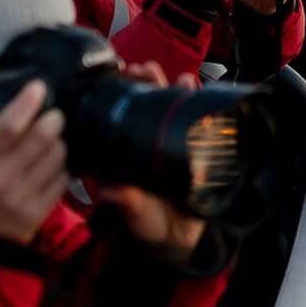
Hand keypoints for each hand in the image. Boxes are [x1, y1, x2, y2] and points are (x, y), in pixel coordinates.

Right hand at [0, 81, 67, 244]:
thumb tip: (17, 110)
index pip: (8, 125)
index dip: (27, 102)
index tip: (38, 88)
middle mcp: (2, 178)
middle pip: (42, 136)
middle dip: (53, 120)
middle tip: (53, 117)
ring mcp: (23, 198)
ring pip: (57, 156)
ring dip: (58, 144)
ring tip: (51, 144)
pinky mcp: (39, 214)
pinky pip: (62, 180)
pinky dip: (60, 169)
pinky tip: (51, 168)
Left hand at [97, 62, 204, 260]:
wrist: (178, 236)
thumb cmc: (147, 218)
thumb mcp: (132, 208)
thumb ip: (123, 197)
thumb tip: (106, 188)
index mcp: (128, 146)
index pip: (123, 111)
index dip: (120, 92)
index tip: (118, 76)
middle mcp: (148, 137)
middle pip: (147, 99)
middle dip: (147, 80)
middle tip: (144, 70)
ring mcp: (172, 138)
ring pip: (173, 104)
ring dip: (175, 86)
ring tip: (180, 78)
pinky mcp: (197, 145)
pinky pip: (199, 120)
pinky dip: (199, 102)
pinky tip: (197, 88)